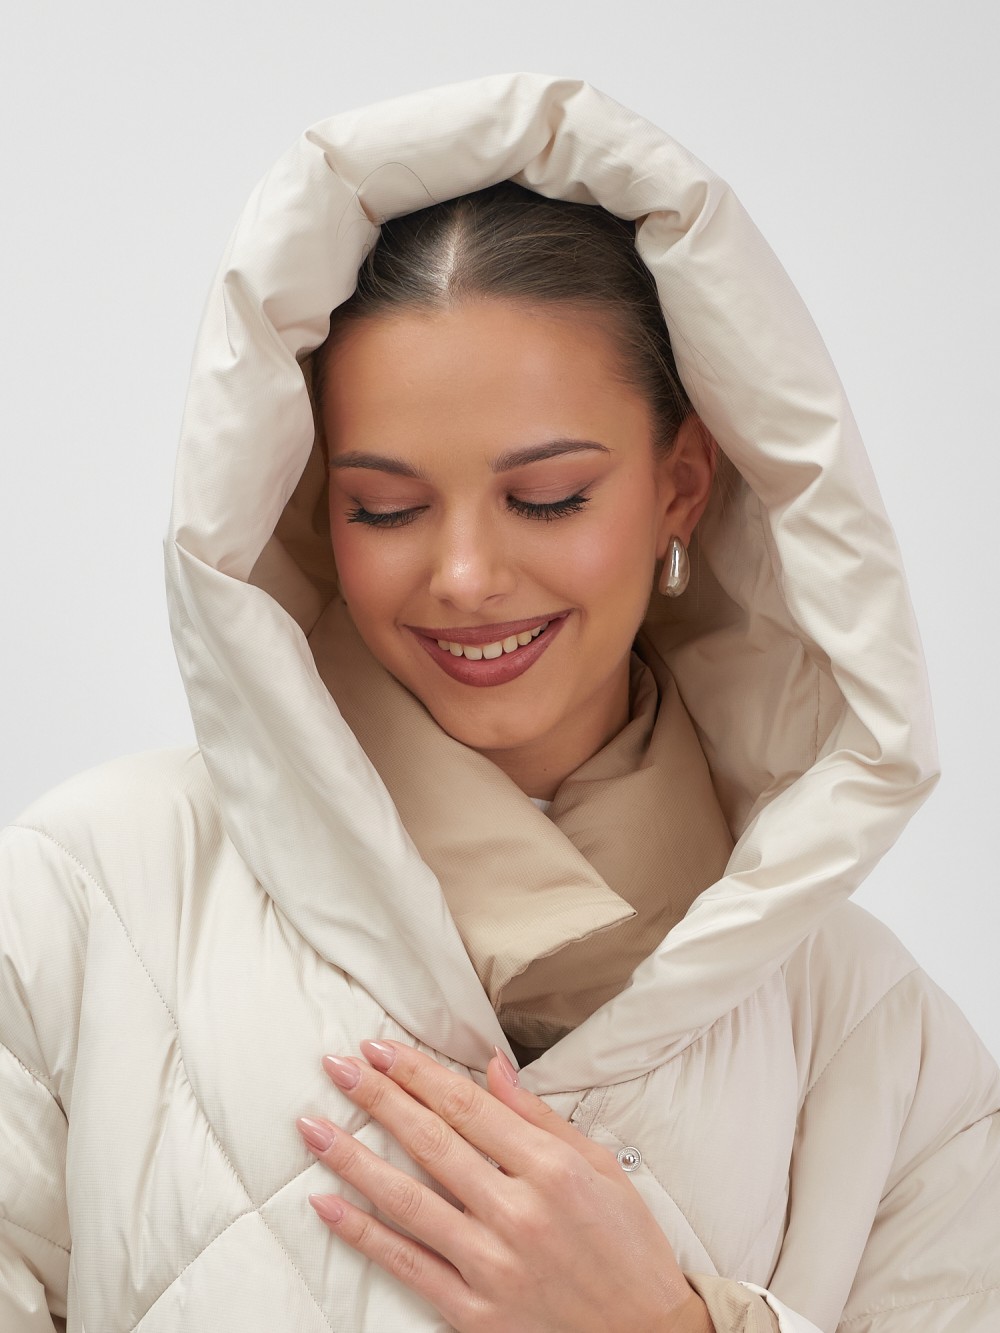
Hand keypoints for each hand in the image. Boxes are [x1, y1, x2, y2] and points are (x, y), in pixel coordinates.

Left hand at [296, 1040, 712, 1332]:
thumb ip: (539, 1116)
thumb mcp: (601, 1166)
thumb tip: (492, 1067)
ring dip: (352, 1160)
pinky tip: (327, 1205)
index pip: (467, 1108)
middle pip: (431, 1144)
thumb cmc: (628, 1247)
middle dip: (378, 1099)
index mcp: (552, 1170)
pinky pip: (407, 1266)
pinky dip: (362, 1235)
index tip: (379, 1048)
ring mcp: (492, 1266)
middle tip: (337, 1067)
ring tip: (312, 1128)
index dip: (418, 1074)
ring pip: (407, 1201)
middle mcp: (518, 1214)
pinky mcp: (474, 1313)